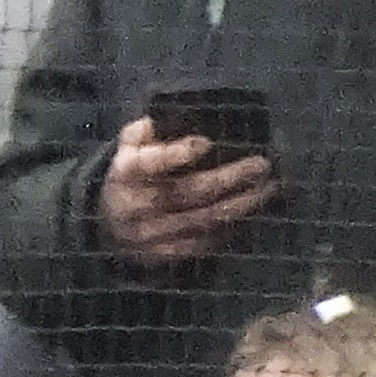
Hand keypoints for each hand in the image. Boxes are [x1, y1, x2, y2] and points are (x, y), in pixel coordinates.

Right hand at [98, 119, 276, 264]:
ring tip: (267, 188)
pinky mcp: (164, 254)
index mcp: (127, 173)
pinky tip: (249, 213)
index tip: (206, 143)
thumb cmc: (130, 177)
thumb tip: (160, 121)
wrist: (108, 225)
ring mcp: (150, 234)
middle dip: (230, 179)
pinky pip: (202, 243)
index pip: (150, 164)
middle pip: (188, 193)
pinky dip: (228, 229)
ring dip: (240, 205)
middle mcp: (136, 206)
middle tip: (261, 165)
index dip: (177, 154)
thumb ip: (142, 132)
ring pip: (202, 220)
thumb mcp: (127, 148)